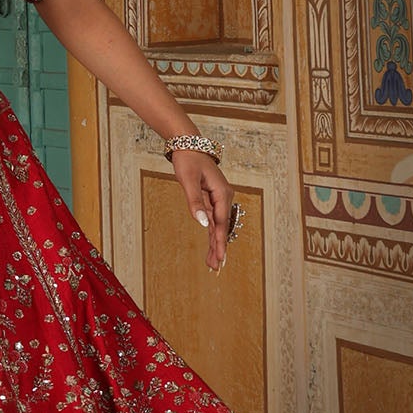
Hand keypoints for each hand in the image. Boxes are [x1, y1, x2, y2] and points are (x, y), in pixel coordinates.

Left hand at [170, 149, 237, 273]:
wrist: (188, 145)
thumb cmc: (188, 160)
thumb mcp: (188, 180)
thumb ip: (195, 202)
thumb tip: (202, 223)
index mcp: (222, 193)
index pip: (221, 222)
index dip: (220, 241)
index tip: (221, 257)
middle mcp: (223, 197)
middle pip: (221, 227)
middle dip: (218, 247)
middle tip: (215, 267)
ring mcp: (218, 199)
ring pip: (217, 226)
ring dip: (215, 243)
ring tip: (212, 263)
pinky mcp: (211, 200)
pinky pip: (213, 220)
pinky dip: (211, 233)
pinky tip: (211, 247)